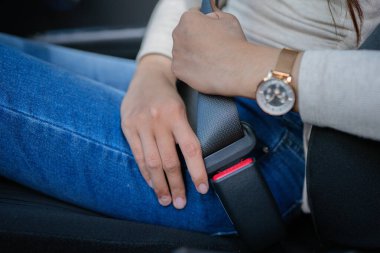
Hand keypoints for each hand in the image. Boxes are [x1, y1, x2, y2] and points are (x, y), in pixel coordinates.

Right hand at [120, 55, 208, 208]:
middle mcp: (157, 120)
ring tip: (166, 200)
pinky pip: (137, 155)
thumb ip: (186, 131)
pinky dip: (145, 173)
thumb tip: (196, 162)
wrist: (148, 75)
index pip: (191, 148)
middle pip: (169, 160)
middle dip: (176, 185)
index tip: (202, 189)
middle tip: (181, 203)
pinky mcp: (127, 126)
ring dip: (159, 184)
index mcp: (176, 114)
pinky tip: (152, 184)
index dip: (197, 171)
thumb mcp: (183, 106)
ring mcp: (140, 124)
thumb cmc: (171, 94)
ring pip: (151, 162)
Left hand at [172, 8, 247, 95]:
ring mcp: (177, 54)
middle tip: (211, 46)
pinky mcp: (178, 70)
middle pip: (184, 34)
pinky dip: (191, 68)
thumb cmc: (234, 45)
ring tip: (210, 59)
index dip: (202, 22)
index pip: (192, 16)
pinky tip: (205, 68)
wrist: (236, 69)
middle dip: (195, 38)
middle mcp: (178, 35)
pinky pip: (183, 67)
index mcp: (188, 19)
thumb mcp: (227, 19)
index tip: (207, 28)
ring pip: (183, 52)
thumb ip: (214, 16)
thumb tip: (209, 18)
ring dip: (193, 54)